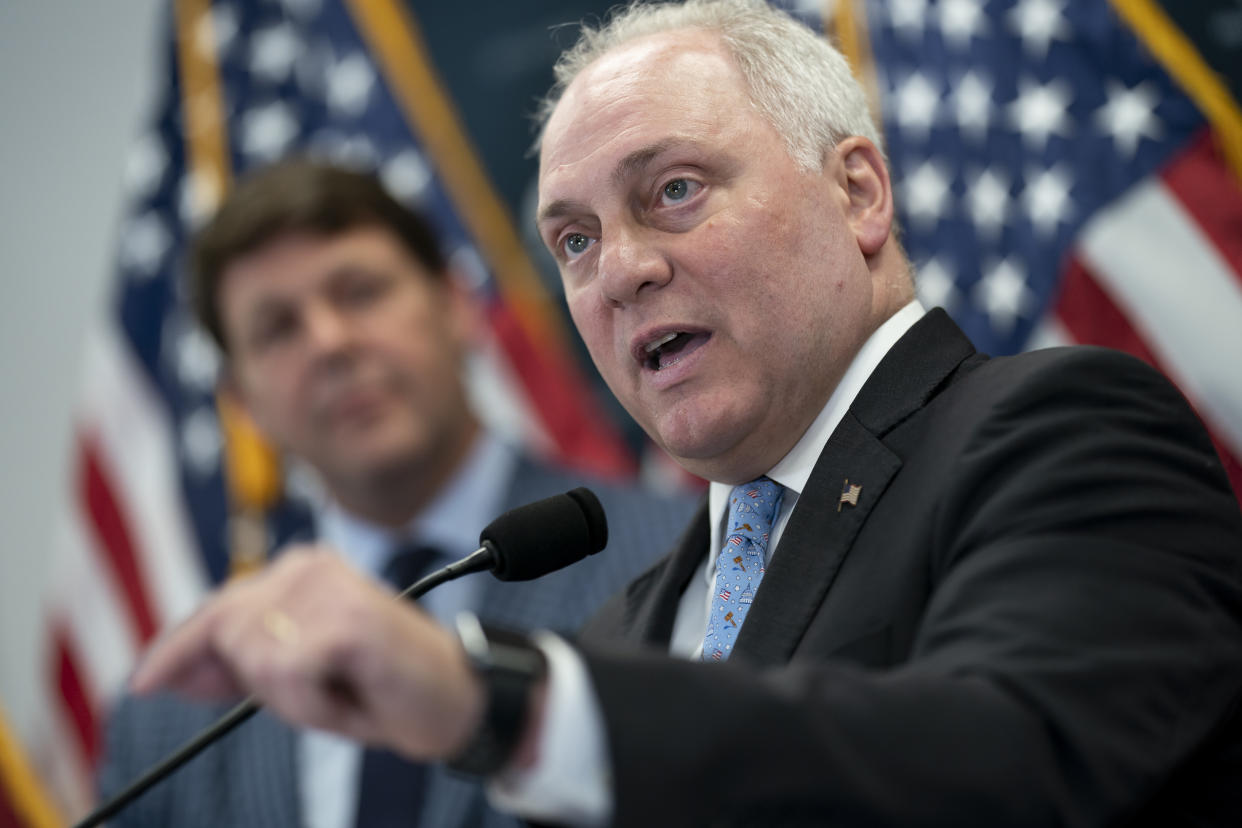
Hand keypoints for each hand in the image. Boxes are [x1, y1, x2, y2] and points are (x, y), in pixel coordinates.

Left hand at [130, 546, 483, 759]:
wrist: (457, 701)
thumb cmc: (381, 686)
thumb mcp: (299, 674)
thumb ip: (239, 663)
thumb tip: (167, 671)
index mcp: (300, 569)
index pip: (218, 607)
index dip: (177, 649)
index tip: (146, 681)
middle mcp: (310, 566)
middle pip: (226, 634)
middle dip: (257, 683)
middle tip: (321, 694)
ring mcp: (329, 589)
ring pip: (253, 660)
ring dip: (291, 699)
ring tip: (341, 693)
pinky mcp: (346, 620)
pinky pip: (286, 677)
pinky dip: (311, 705)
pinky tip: (351, 699)